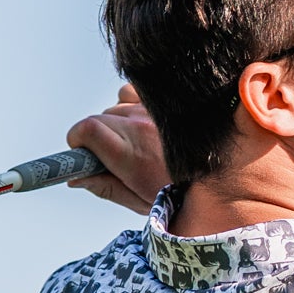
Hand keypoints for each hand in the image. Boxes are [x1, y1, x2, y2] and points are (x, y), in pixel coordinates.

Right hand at [66, 85, 165, 214]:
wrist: (218, 178)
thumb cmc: (178, 193)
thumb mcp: (137, 200)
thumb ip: (104, 186)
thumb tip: (75, 178)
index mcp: (130, 155)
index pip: (86, 130)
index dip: (76, 140)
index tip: (80, 153)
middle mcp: (140, 127)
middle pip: (98, 119)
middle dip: (96, 138)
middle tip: (111, 158)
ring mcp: (153, 111)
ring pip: (114, 107)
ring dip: (115, 123)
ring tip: (133, 142)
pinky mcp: (164, 101)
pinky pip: (132, 92)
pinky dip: (130, 104)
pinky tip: (141, 122)